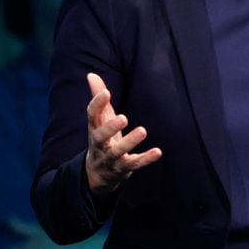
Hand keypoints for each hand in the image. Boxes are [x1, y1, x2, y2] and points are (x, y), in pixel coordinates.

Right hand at [84, 72, 161, 192]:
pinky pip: (134, 164)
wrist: (97, 174)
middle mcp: (99, 144)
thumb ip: (98, 98)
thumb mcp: (99, 120)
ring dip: (130, 142)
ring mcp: (110, 158)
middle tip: (124, 117)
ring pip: (118, 152)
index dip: (97, 104)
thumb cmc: (102, 139)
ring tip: (143, 130)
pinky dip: (146, 159)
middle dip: (111, 128)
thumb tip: (91, 74)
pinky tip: (158, 151)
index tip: (106, 92)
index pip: (91, 116)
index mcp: (93, 129)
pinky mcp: (123, 168)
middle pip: (101, 137)